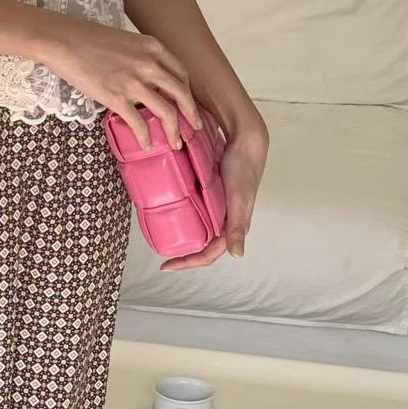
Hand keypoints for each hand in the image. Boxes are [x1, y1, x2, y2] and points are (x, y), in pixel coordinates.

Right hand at [37, 12, 201, 150]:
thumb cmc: (87, 37)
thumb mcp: (125, 40)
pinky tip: (146, 145)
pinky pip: (139, 123)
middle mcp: (149, 65)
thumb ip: (141, 56)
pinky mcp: (117, 98)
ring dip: (174, 132)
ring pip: (166, 112)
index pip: (181, 73)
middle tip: (194, 128)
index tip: (189, 104)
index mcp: (152, 47)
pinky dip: (145, 137)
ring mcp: (134, 82)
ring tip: (175, 143)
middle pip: (182, 94)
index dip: (188, 92)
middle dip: (191, 114)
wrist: (62, 41)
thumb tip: (146, 77)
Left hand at [159, 113, 269, 271]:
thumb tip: (237, 256)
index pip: (208, 254)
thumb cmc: (242, 170)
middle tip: (162, 255)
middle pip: (202, 246)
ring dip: (184, 236)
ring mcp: (219, 209)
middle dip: (184, 254)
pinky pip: (198, 212)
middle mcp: (226, 222)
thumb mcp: (238, 200)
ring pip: (200, 229)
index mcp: (233, 228)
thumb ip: (236, 228)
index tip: (165, 266)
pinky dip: (186, 216)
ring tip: (163, 237)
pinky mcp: (213, 196)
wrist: (245, 142)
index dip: (187, 263)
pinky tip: (172, 212)